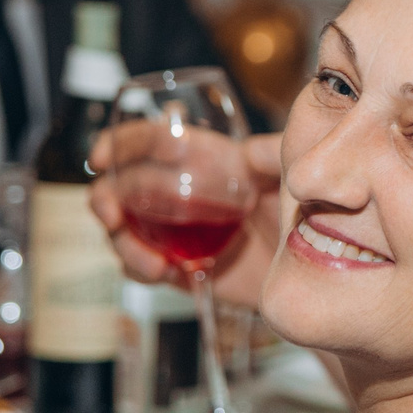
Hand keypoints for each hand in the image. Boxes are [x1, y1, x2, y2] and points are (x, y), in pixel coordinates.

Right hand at [89, 130, 283, 304]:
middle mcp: (176, 189)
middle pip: (121, 186)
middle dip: (105, 199)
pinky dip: (141, 269)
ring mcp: (172, 228)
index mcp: (198, 157)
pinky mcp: (178, 263)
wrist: (310, 259)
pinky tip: (164, 272)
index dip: (120, 142)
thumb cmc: (297, 204)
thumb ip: (273, 157)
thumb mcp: (287, 174)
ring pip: (123, 230)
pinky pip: (142, 266)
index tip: (102, 156)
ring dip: (124, 243)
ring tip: (153, 264)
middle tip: (111, 216)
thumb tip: (250, 152)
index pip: (149, 140)